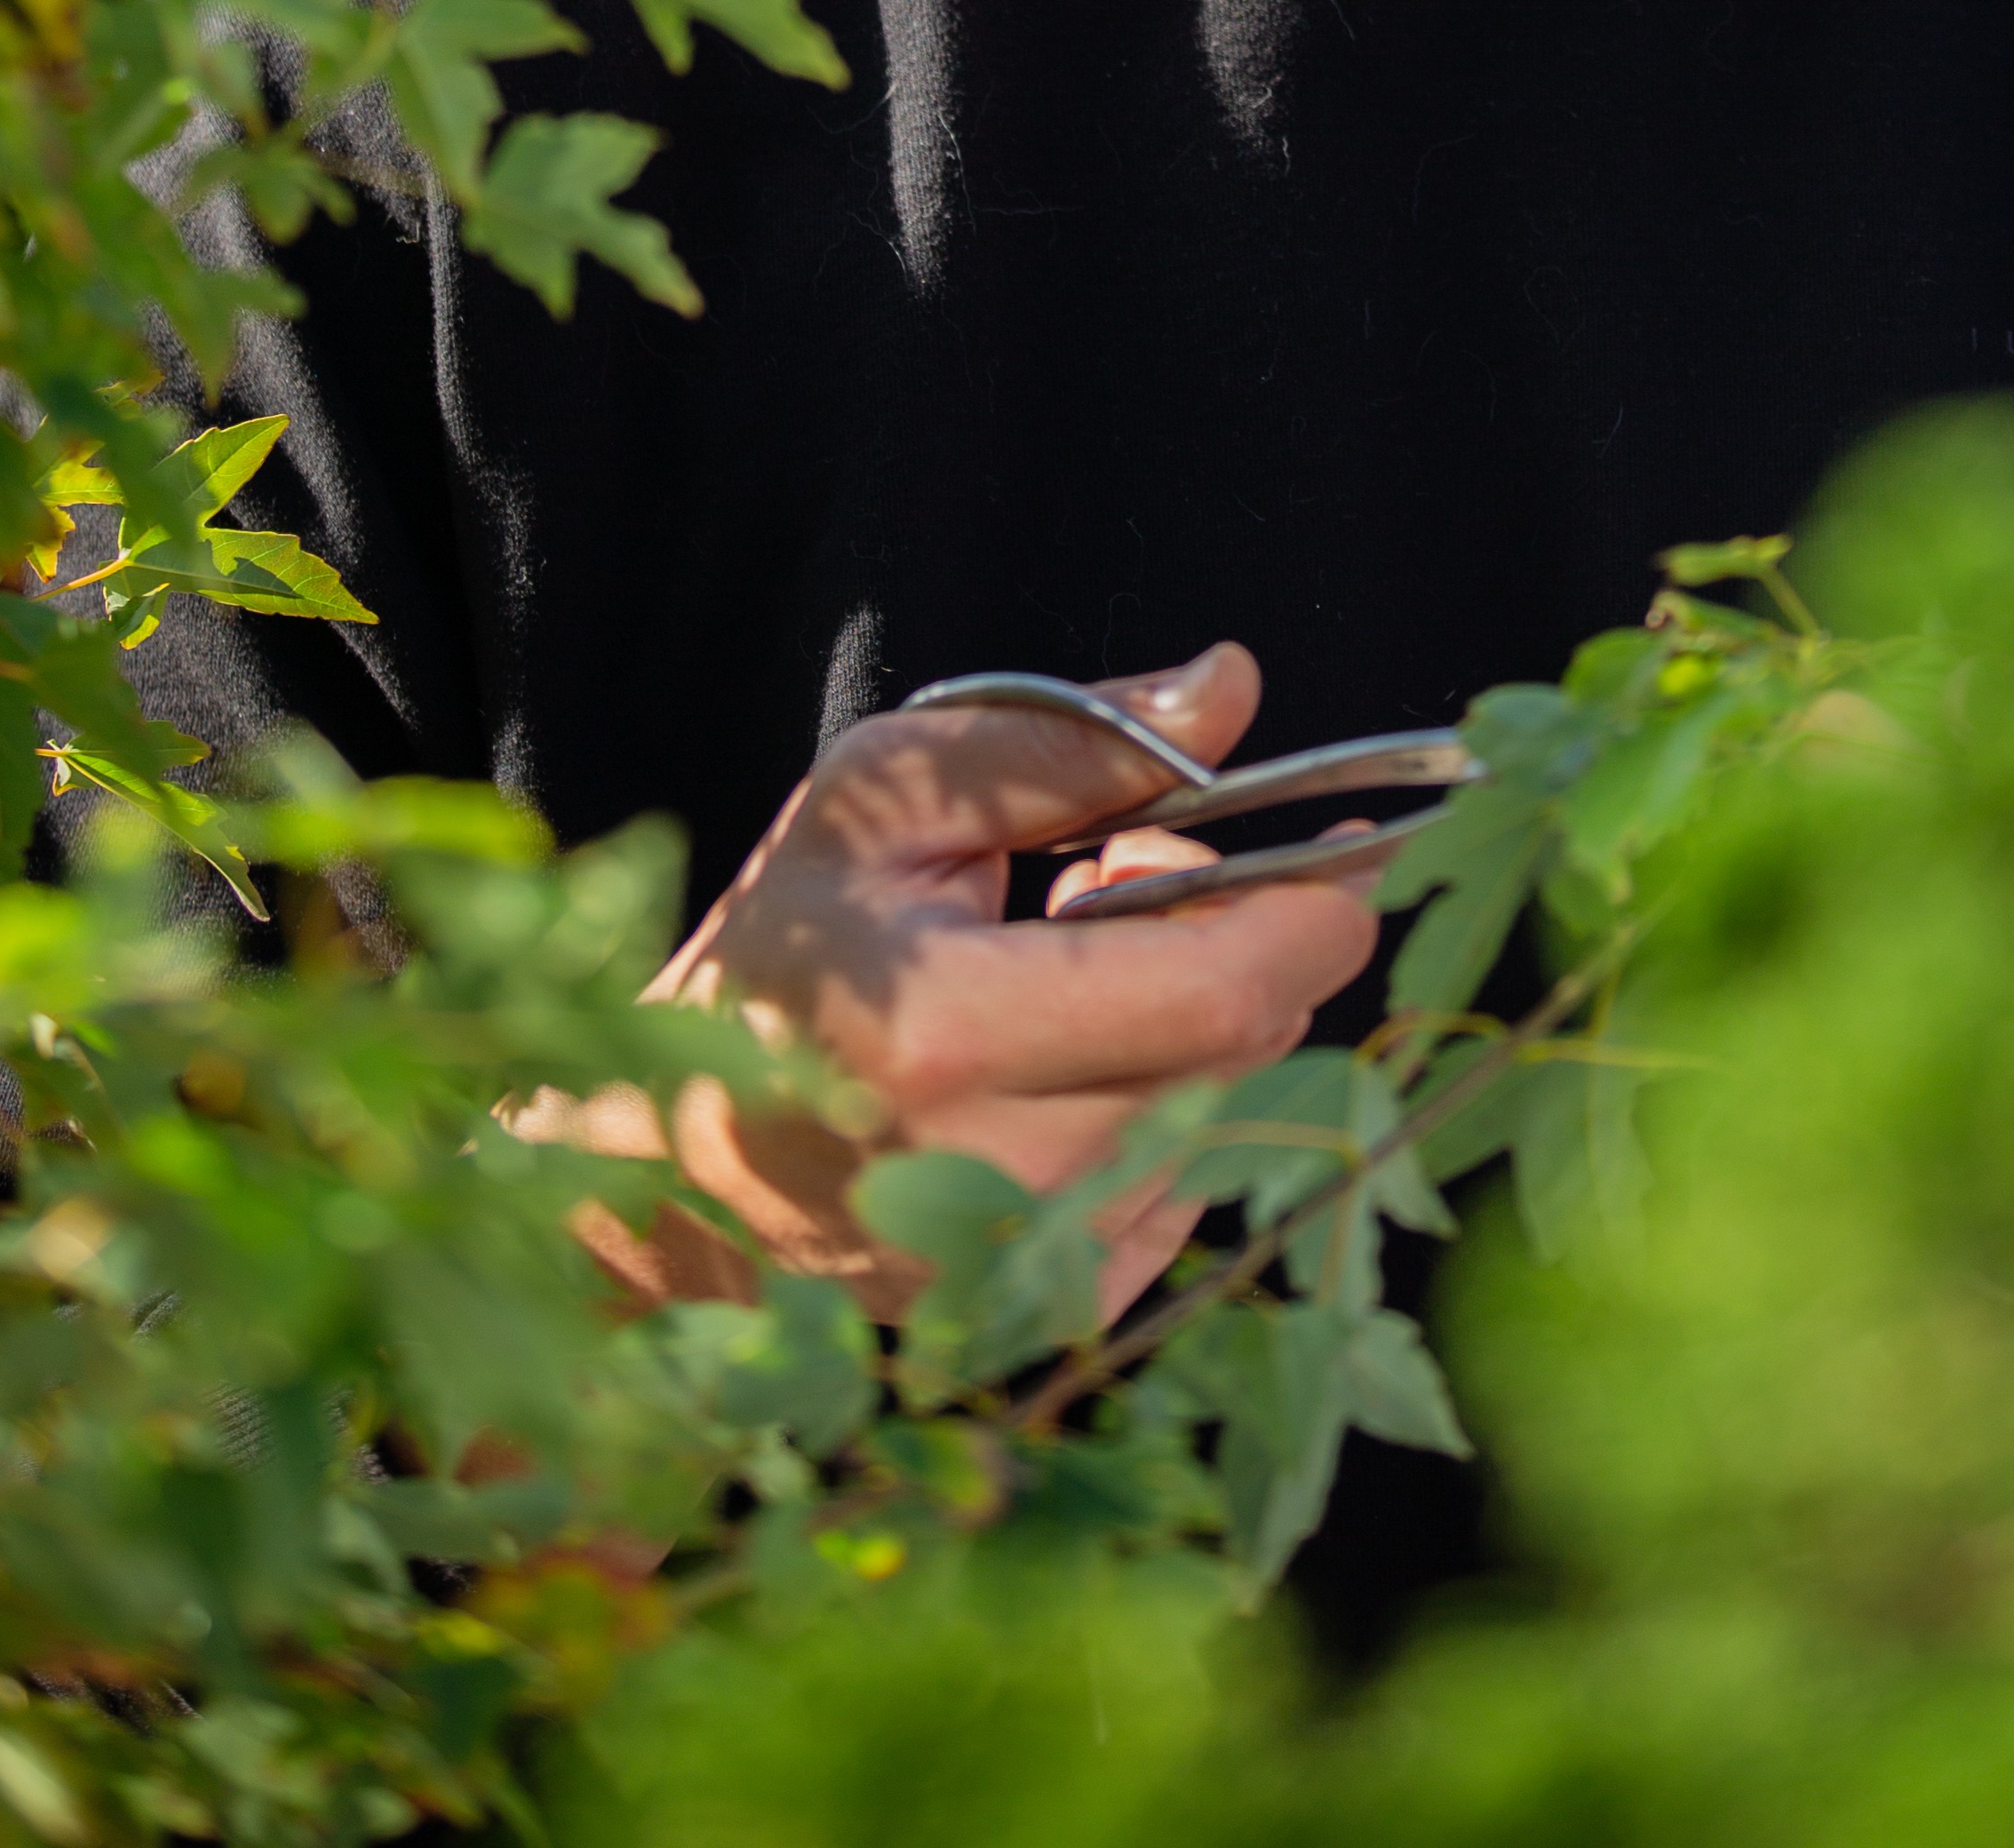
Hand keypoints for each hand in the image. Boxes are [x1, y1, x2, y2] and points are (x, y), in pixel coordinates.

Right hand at [514, 640, 1377, 1323]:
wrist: (664, 1179)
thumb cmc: (773, 962)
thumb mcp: (881, 801)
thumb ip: (1063, 743)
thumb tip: (1229, 690)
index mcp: (951, 1039)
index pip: (1226, 992)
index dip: (1317, 909)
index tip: (1349, 840)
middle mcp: (1003, 1182)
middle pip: (1245, 1046)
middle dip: (1231, 938)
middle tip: (1115, 876)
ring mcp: (1031, 1275)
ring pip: (1226, 1114)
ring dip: (1189, 1026)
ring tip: (1060, 974)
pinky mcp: (1052, 1323)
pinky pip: (1185, 1190)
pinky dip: (1161, 1112)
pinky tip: (1053, 1074)